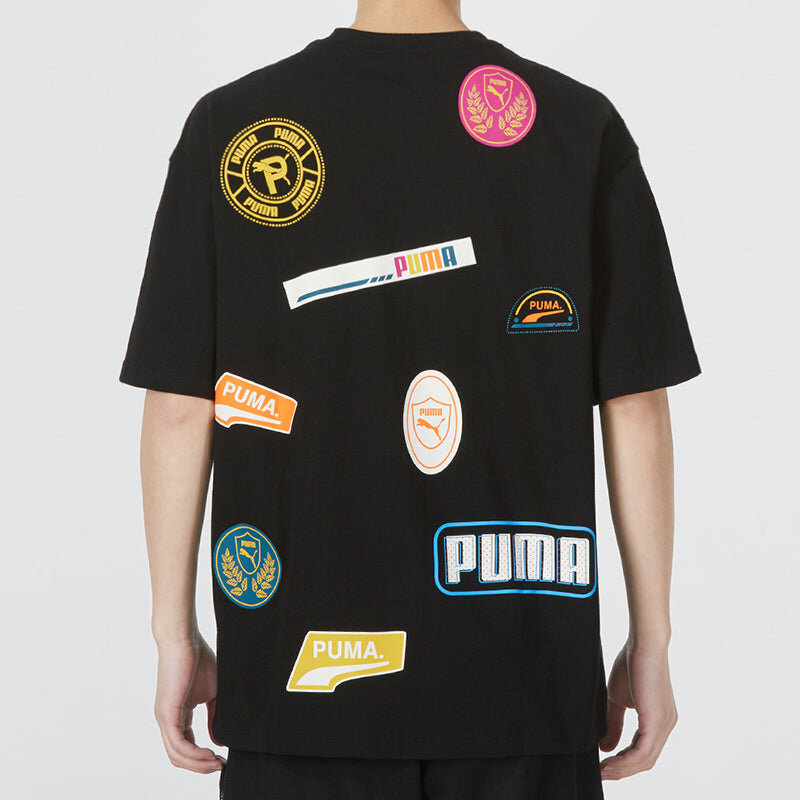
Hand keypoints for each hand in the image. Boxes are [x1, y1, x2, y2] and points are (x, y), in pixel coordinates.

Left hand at [154, 636, 225, 772]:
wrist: (186, 640)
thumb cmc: (199, 659)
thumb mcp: (212, 693)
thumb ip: (214, 716)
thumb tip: (218, 742)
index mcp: (178, 714)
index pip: (186, 746)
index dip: (203, 757)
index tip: (223, 758)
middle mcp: (167, 720)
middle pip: (179, 757)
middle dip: (200, 766)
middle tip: (221, 766)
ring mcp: (164, 718)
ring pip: (177, 755)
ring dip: (198, 764)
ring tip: (217, 763)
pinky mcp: (167, 714)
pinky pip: (178, 745)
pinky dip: (193, 754)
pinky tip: (209, 754)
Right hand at [599, 641, 677, 779]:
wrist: (643, 644)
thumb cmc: (631, 663)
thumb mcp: (618, 699)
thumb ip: (613, 723)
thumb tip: (606, 747)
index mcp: (659, 719)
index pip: (643, 750)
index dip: (624, 762)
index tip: (604, 766)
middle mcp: (666, 725)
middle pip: (645, 761)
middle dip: (622, 771)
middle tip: (601, 774)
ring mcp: (663, 725)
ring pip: (644, 760)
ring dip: (622, 769)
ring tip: (602, 771)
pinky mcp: (656, 722)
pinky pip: (642, 752)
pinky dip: (625, 761)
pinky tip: (609, 762)